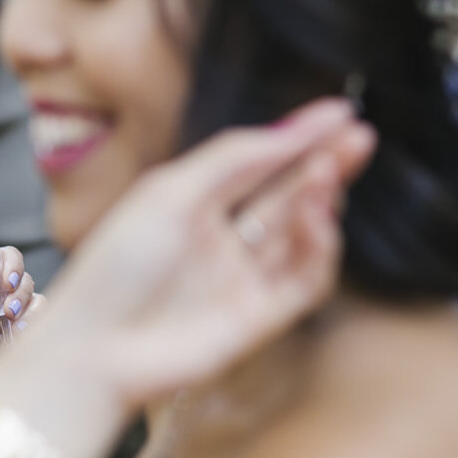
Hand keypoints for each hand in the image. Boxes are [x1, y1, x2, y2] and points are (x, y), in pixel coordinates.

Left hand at [0, 99, 374, 457]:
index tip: (340, 111)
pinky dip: (319, 248)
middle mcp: (221, 242)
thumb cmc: (117, 265)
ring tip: (328, 171)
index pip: (258, 164)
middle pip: (288, 196)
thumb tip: (290, 133)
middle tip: (362, 137)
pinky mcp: (258, 320)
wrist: (95, 345)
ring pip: (300, 236)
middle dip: (325, 164)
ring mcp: (241, 281)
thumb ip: (232, 159)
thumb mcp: (170, 192)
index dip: (299, 138)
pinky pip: (304, 281)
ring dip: (320, 202)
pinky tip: (318, 218)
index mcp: (192, 206)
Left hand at [0, 244, 36, 348]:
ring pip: (36, 299)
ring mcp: (15, 308)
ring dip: (31, 311)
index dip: (12, 264)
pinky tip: (22, 338)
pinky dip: (35, 327)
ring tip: (17, 328)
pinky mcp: (21, 328)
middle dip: (21, 292)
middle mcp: (3, 289)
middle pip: (25, 278)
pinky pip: (38, 322)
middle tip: (8, 311)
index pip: (6, 257)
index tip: (5, 282)